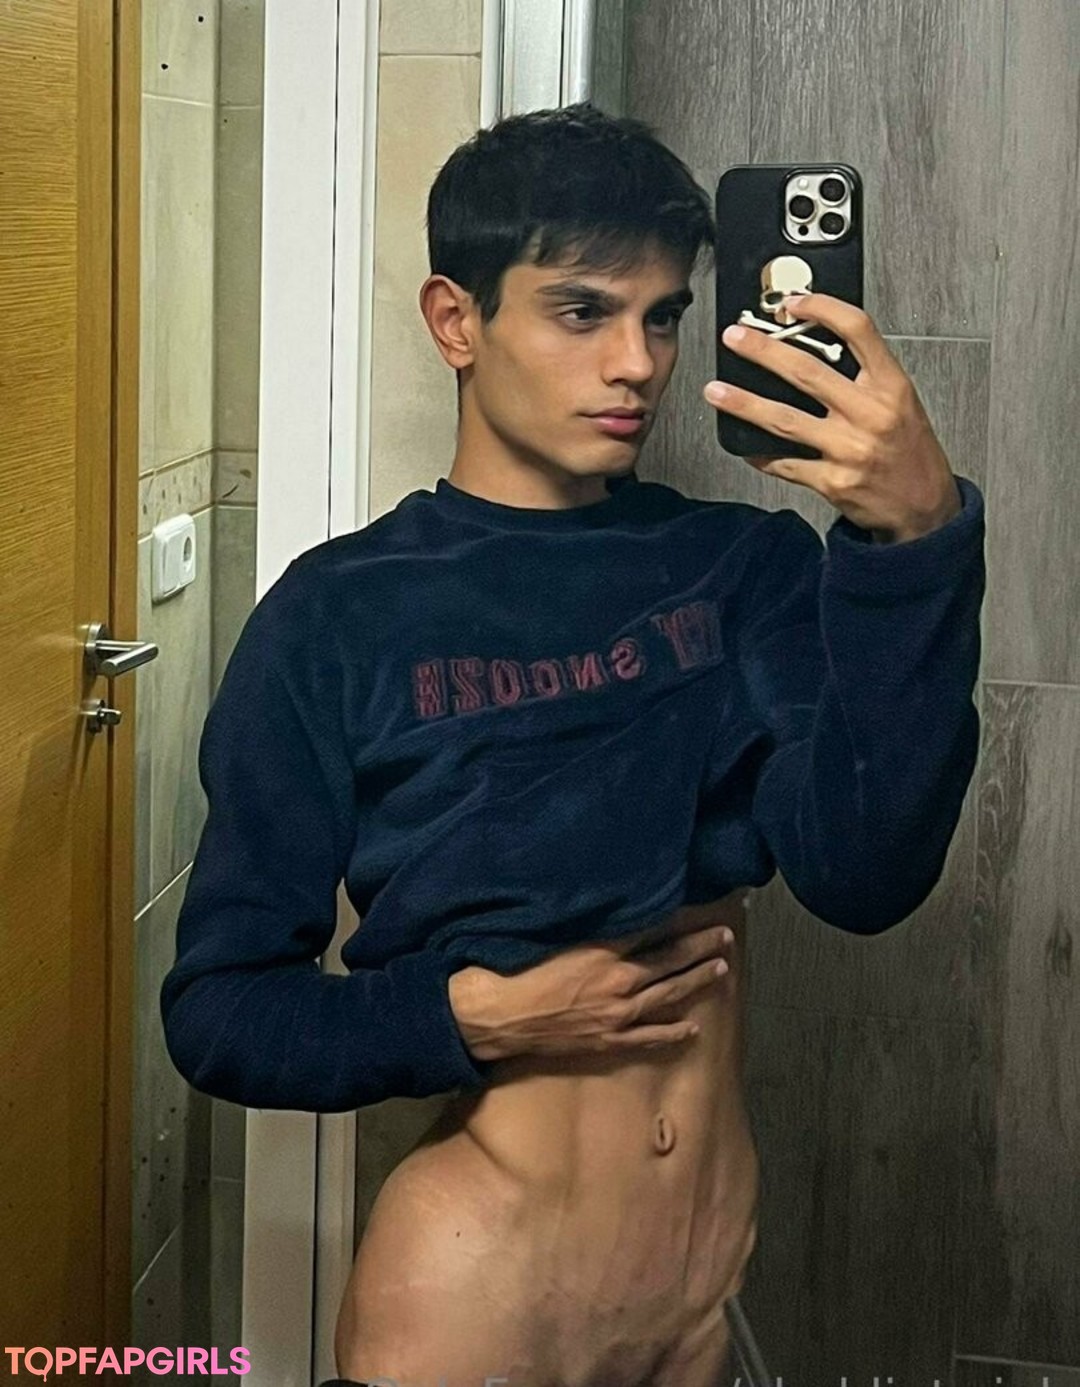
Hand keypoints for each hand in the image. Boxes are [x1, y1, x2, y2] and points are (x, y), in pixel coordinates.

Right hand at [447, 899, 744, 1062]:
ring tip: (721, 970)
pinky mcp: (608, 1041)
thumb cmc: (517, 968)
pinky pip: (649, 1037)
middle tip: (725, 937)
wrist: (497, 1016)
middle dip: (700, 948)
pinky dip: (672, 1032)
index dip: (683, 919)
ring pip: (668, 996)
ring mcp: (617, 1015)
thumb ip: (591, 928)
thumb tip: (619, 912)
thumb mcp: (556, 936)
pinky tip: (691, 1028)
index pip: (655, 930)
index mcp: (604, 951)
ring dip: (696, 982)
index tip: (705, 909)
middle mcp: (618, 982)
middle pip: (670, 962)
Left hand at [704, 292, 962, 543]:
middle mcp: (870, 415)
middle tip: (735, 338)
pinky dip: (760, 453)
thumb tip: (815, 346)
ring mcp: (848, 450)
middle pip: (807, 372)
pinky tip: (742, 442)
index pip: (857, 331)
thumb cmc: (910, 452)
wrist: (925, 507)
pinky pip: (785, 464)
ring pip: (784, 419)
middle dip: (763, 351)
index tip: (793, 302)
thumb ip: (866, 375)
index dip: (823, 309)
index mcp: (891, 386)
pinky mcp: (832, 482)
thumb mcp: (902, 402)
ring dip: (744, 403)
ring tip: (715, 391)